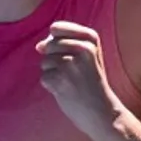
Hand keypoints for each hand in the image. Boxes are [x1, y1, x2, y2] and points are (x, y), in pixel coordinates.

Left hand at [36, 21, 122, 137]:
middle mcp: (82, 48)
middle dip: (54, 60)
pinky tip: (66, 91)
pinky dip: (51, 86)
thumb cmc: (92, 84)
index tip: (69, 56)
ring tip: (71, 83)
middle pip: (49, 45)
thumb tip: (39, 46)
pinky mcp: (60, 78)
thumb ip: (64, 45)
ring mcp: (70, 63)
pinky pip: (44, 77)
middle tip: (73, 74)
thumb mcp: (87, 57)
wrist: (102, 112)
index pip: (56, 28)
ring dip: (53, 74)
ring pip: (45, 61)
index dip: (55, 41)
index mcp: (91, 39)